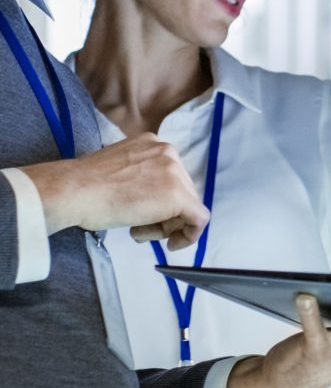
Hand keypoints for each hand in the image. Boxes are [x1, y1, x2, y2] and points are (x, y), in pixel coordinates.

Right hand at [20, 134, 209, 249]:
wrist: (74, 191)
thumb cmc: (86, 187)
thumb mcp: (120, 172)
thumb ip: (142, 179)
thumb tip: (154, 199)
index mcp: (152, 144)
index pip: (170, 179)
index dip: (160, 203)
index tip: (145, 216)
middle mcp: (168, 152)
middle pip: (182, 192)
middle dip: (164, 216)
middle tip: (139, 229)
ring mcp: (175, 172)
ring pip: (188, 207)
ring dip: (166, 226)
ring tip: (138, 231)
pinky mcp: (179, 195)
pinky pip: (199, 219)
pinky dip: (189, 235)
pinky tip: (171, 244)